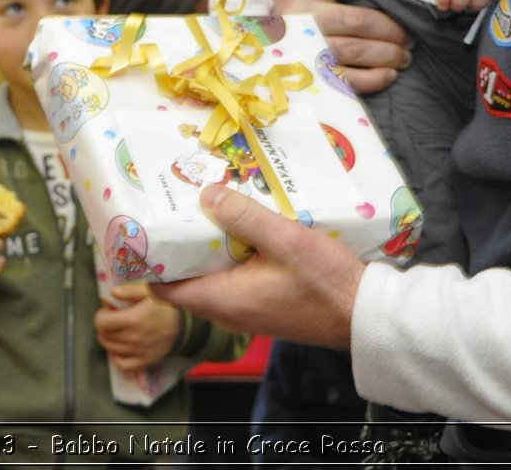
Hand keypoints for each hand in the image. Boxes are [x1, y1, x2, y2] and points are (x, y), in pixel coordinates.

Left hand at [94, 283, 180, 371]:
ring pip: (111, 349)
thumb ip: (129, 291)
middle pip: (104, 336)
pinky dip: (117, 357)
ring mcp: (139, 352)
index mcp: (133, 320)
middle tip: (113, 320)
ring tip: (117, 331)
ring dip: (109, 340)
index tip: (109, 311)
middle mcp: (134, 338)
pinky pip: (122, 365)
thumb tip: (112, 293)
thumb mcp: (149, 292)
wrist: (184, 325)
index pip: (101, 323)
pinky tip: (121, 347)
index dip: (101, 315)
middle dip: (104, 327)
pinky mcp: (145, 362)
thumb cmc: (164, 306)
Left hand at [150, 183, 363, 348]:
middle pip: (185, 278)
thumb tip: (205, 194)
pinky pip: (234, 279)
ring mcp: (247, 310)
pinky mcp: (265, 304)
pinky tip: (243, 227)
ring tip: (207, 208)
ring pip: (212, 277)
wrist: (365, 316)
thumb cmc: (325, 283)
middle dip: (179, 245)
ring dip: (208, 247)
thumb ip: (244, 217)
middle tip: (176, 206)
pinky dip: (231, 255)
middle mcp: (228, 311)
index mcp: (222, 300)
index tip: (145, 228)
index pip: (164, 288)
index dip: (150, 260)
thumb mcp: (284, 240)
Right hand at [272, 0, 412, 93]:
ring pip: (360, 51)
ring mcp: (307, 50)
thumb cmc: (291, 6)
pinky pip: (352, 80)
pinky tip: (389, 72)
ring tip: (405, 54)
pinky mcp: (312, 78)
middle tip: (410, 35)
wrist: (258, 50)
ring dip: (390, 54)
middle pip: (360, 21)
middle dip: (393, 28)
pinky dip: (377, 78)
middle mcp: (303, 18)